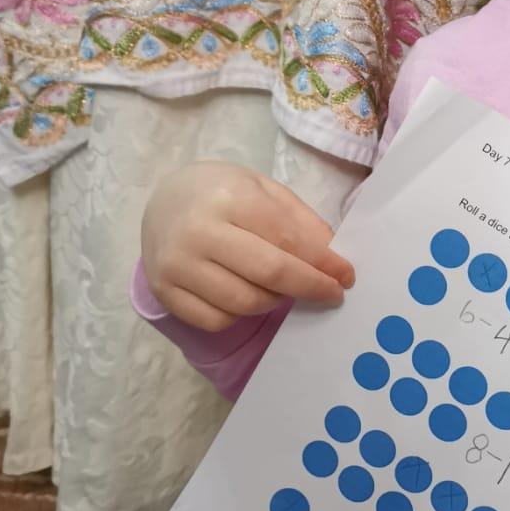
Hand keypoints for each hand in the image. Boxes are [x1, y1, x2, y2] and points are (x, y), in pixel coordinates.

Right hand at [141, 161, 354, 331]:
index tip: (346, 276)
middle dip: (310, 287)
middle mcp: (198, 232)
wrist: (163, 201)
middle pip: (269, 275)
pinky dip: (240, 315)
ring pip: (244, 303)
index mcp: (229, 198)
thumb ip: (300, 221)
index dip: (323, 262)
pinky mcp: (165, 291)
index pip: (287, 239)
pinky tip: (246, 295)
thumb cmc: (223, 193)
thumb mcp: (264, 190)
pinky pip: (216, 320)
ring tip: (283, 288)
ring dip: (276, 302)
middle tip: (332, 294)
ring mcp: (177, 265)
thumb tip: (332, 259)